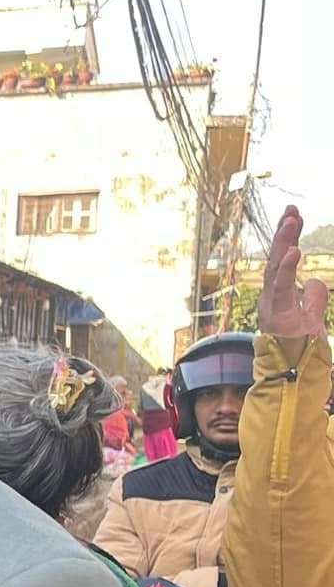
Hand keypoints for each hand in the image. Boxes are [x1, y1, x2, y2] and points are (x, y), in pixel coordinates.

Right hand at [258, 205, 328, 339]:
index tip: (293, 215)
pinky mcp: (278, 316)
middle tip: (291, 210)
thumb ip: (314, 299)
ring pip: (274, 269)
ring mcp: (272, 307)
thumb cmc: (301, 351)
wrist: (294, 375)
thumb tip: (316, 282)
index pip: (282, 262)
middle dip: (283, 235)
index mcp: (279, 297)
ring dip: (283, 244)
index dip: (287, 239)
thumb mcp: (313, 319)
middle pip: (275, 260)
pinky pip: (280, 288)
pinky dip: (285, 269)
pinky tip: (293, 251)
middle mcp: (272, 299)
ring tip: (291, 221)